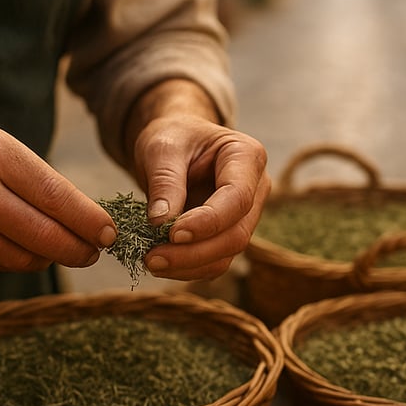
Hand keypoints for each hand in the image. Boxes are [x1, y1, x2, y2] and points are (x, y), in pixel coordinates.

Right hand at [0, 124, 115, 271]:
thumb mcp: (1, 147)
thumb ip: (41, 182)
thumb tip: (89, 221)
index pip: (56, 196)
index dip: (88, 221)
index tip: (109, 234)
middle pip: (43, 235)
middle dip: (78, 249)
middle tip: (93, 252)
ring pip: (23, 258)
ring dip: (50, 258)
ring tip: (63, 250)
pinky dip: (20, 261)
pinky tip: (27, 250)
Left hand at [126, 80, 269, 281]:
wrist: (176, 145)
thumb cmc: (174, 138)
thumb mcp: (162, 147)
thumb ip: (165, 180)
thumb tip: (161, 223)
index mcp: (247, 156)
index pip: (238, 197)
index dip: (208, 221)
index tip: (172, 233)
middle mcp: (256, 188)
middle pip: (236, 233)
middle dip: (195, 252)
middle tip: (152, 257)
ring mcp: (246, 215)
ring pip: (227, 253)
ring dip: (189, 266)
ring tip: (150, 261)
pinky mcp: (229, 234)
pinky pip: (214, 260)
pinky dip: (187, 268)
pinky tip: (160, 263)